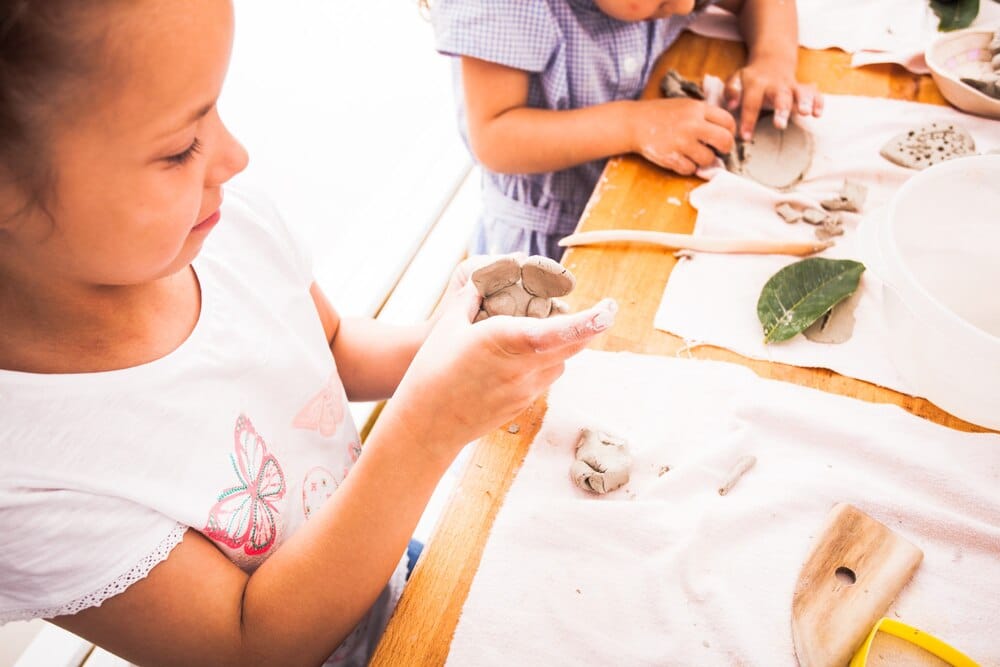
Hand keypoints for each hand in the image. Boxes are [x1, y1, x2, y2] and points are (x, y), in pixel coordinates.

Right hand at [391, 281, 616, 463]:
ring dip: (561, 346)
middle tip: (597, 312)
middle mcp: (523, 367)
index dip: (591, 321)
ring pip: (561, 362)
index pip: (561, 330)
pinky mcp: (523, 405)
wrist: (426, 426)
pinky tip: (520, 359)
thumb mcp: (448, 325)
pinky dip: (543, 364)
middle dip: (587, 328)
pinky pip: (544, 379)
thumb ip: (471, 298)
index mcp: (507, 341)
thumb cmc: (431, 372)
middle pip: (573, 345)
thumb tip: (483, 279)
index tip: (609, 310)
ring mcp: (526, 390)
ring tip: (543, 333)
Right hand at [629, 98, 735, 174]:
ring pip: (708, 159)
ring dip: (704, 160)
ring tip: (695, 155)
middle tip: (718, 150)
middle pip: (725, 141)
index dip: (730, 131)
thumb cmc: (660, 114)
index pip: (728, 121)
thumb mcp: (685, 105)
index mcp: (697, 109)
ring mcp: (682, 142)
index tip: (724, 136)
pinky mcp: (671, 157)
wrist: (634, 122)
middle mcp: (692, 125)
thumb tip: (724, 131)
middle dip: (725, 148)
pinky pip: (690, 169)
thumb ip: (704, 115)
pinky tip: (681, 159)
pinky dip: (688, 167)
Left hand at [724, 57, 823, 140]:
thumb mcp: (736, 79)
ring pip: (800, 92)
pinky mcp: (804, 88)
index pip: (751, 102)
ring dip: (803, 102)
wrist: (772, 60)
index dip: (748, 120)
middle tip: (780, 125)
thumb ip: (731, 91)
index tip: (745, 137)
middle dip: (781, 110)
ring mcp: (792, 86)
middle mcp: (776, 84)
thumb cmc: (752, 78)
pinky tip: (817, 114)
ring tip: (805, 113)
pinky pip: (814, 93)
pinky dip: (818, 102)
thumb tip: (730, 105)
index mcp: (757, 83)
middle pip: (780, 96)